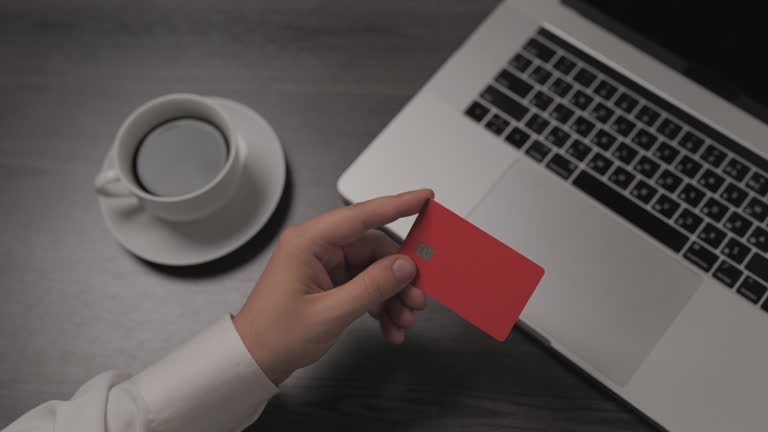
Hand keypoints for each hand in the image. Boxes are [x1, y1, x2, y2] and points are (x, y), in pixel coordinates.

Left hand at [233, 189, 433, 384]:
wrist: (255, 360)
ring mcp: (325, 265)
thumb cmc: (275, 334)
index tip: (424, 197)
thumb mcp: (330, 312)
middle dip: (399, 276)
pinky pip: (366, 285)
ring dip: (392, 296)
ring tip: (403, 320)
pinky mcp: (330, 282)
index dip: (397, 204)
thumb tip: (403, 266)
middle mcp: (317, 248)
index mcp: (308, 242)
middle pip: (374, 249)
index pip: (361, 215)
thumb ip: (371, 286)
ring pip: (374, 270)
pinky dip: (381, 304)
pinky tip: (389, 325)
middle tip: (417, 297)